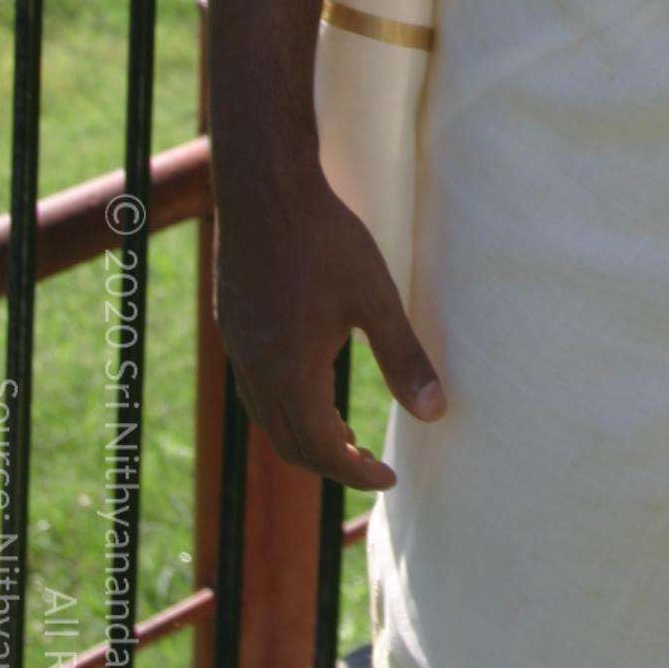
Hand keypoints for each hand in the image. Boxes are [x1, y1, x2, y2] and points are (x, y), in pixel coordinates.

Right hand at [212, 162, 445, 489]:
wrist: (264, 190)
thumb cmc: (324, 240)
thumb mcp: (375, 299)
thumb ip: (404, 359)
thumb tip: (436, 415)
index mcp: (290, 374)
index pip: (321, 449)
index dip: (355, 473)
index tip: (388, 478)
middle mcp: (256, 370)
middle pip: (289, 443)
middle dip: (330, 463)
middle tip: (368, 465)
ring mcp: (239, 348)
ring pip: (268, 416)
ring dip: (305, 435)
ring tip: (344, 434)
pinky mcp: (233, 324)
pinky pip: (255, 387)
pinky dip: (285, 404)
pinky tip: (311, 381)